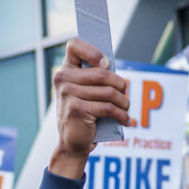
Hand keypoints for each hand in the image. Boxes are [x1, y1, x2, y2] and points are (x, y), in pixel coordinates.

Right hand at [48, 37, 134, 177]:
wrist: (72, 142)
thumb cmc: (84, 113)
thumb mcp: (86, 92)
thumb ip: (95, 77)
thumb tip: (112, 68)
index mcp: (65, 70)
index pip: (74, 46)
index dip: (93, 51)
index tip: (106, 64)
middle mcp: (63, 79)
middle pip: (102, 73)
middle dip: (120, 85)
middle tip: (124, 95)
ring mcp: (67, 94)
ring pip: (109, 92)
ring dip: (123, 102)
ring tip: (125, 108)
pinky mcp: (76, 109)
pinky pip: (108, 107)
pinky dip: (121, 115)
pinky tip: (125, 120)